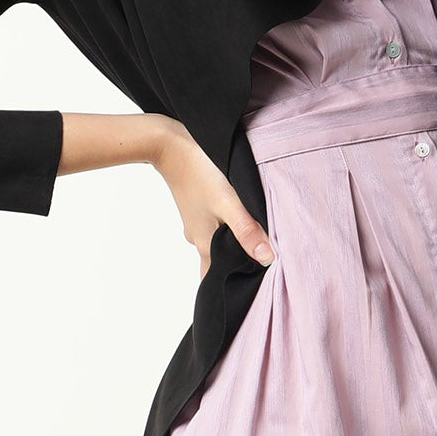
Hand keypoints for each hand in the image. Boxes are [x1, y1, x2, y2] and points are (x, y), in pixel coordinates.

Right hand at [150, 117, 274, 278]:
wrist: (169, 145)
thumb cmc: (199, 173)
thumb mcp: (228, 203)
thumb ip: (246, 231)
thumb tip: (267, 258)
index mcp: (205, 244)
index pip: (217, 279)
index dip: (231, 285)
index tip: (251, 289)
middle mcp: (197, 238)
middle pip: (218, 262)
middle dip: (235, 267)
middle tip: (259, 267)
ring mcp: (195, 222)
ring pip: (216, 243)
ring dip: (232, 246)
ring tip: (256, 241)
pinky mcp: (196, 207)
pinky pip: (212, 226)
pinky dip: (225, 228)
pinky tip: (238, 218)